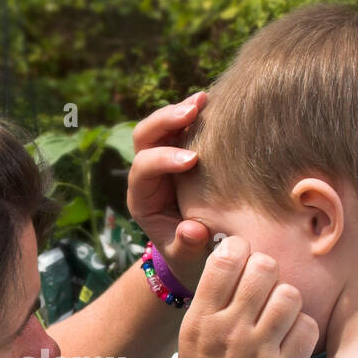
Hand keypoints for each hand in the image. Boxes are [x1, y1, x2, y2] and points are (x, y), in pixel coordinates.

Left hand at [126, 92, 210, 291]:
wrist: (195, 254)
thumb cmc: (189, 256)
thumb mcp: (187, 258)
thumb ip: (187, 246)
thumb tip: (193, 230)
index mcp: (142, 199)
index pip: (142, 169)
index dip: (163, 160)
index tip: (192, 160)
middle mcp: (148, 175)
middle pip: (144, 137)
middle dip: (164, 121)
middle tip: (192, 112)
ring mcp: (164, 160)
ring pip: (162, 126)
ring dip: (181, 110)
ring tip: (205, 99)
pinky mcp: (182, 153)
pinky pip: (184, 128)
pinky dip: (196, 114)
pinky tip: (215, 102)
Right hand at [169, 236, 317, 357]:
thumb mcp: (190, 342)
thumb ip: (212, 304)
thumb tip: (236, 261)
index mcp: (200, 319)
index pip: (227, 258)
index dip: (242, 252)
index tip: (245, 263)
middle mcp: (228, 330)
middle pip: (264, 267)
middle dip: (269, 275)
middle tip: (266, 293)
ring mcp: (257, 350)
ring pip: (290, 294)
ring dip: (289, 303)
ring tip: (281, 319)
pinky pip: (307, 327)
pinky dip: (303, 331)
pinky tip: (291, 343)